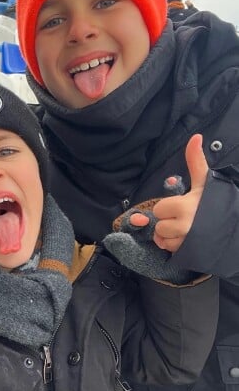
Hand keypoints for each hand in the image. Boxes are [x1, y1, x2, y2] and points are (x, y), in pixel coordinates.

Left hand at [126, 134, 208, 252]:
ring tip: (187, 230)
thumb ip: (196, 161)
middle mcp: (184, 225)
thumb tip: (195, 136)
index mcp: (186, 206)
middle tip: (185, 218)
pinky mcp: (186, 253)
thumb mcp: (206, 182)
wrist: (236, 229)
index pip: (159, 209)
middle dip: (169, 222)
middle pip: (159, 226)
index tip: (183, 206)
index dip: (169, 208)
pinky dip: (174, 246)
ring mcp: (185, 241)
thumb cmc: (217, 203)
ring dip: (171, 236)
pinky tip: (187, 240)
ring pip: (162, 239)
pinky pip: (169, 250)